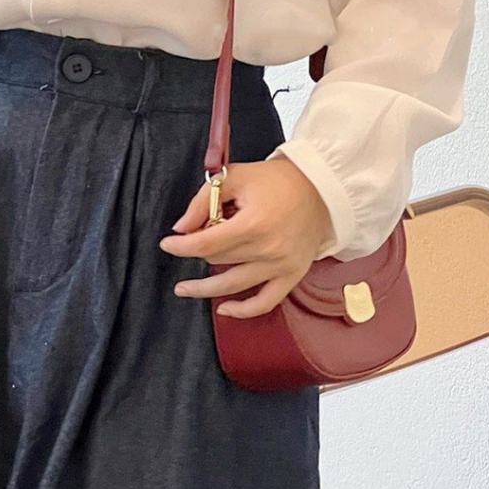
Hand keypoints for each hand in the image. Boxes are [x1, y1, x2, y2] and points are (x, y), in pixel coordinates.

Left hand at [158, 156, 334, 318]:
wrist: (320, 188)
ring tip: (184, 289)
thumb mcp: (235, 177)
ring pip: (234, 285)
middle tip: (187, 244)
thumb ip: (204, 201)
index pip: (206, 244)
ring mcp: (282, 266)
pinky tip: (224, 309)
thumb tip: (182, 228)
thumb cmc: (277, 180)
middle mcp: (268, 250)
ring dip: (206, 289)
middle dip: (197, 253)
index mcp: (253, 224)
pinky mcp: (293, 275)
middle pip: (218, 260)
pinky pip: (266, 302)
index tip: (168, 244)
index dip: (181, 246)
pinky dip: (244, 310)